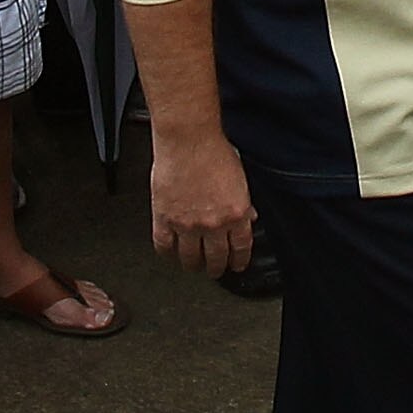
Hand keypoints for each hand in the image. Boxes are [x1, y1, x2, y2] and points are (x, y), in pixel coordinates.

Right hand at [150, 130, 256, 276]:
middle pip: (216, 257)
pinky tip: (170, 254)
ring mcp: (187, 224)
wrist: (188, 141)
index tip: (237, 266)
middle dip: (216, 268)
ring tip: (193, 266)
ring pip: (190, 257)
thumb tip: (248, 217)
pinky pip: (164, 245)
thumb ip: (243, 203)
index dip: (240, 261)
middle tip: (215, 271)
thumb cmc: (214, 152)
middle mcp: (213, 223)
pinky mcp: (164, 219)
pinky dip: (167, 253)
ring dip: (193, 265)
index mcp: (236, 213)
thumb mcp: (240, 180)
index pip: (241, 247)